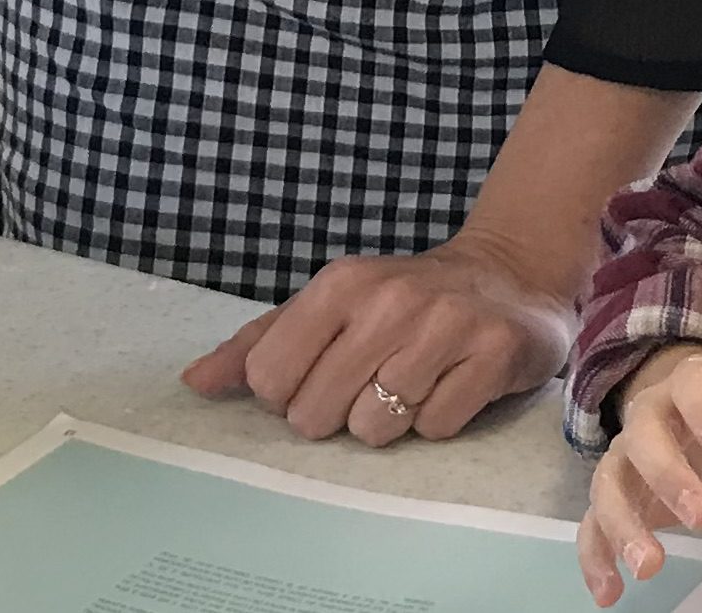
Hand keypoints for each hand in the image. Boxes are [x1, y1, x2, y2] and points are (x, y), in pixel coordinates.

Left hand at [180, 227, 575, 445]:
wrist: (508, 274)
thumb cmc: (402, 300)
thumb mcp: (328, 306)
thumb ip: (259, 344)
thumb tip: (192, 383)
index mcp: (339, 284)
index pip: (268, 379)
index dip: (289, 394)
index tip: (319, 376)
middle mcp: (390, 299)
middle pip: (317, 414)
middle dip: (338, 413)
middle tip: (371, 383)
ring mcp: (446, 325)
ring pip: (376, 428)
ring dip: (391, 421)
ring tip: (413, 383)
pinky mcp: (493, 353)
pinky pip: (435, 428)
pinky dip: (438, 419)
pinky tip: (450, 385)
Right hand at [572, 346, 701, 607]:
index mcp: (695, 381)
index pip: (694, 386)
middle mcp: (650, 415)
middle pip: (644, 438)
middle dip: (669, 476)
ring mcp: (627, 456)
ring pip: (608, 482)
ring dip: (622, 524)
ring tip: (648, 568)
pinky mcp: (617, 495)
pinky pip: (591, 522)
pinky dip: (594, 556)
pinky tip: (609, 594)